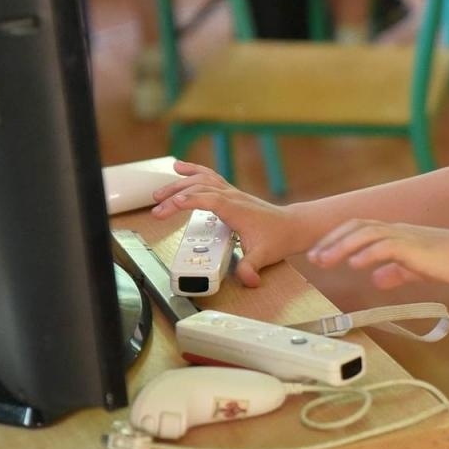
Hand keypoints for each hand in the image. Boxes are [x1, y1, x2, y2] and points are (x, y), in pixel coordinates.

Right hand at [150, 161, 299, 286]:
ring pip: (201, 179)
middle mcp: (231, 196)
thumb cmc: (278, 238)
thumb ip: (251, 268)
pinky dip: (193, 171)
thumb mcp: (264, 256)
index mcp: (236, 209)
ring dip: (179, 183)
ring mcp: (231, 192)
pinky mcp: (230, 193)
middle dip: (175, 196)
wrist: (292, 226)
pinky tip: (180, 168)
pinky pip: (208, 177)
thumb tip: (248, 280)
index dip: (189, 201)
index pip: (208, 200)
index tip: (170, 206)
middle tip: (156, 209)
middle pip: (199, 188)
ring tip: (159, 192)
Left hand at [306, 219, 448, 291]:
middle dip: (332, 241)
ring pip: (367, 233)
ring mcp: (410, 237)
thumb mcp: (421, 270)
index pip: (361, 230)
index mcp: (400, 234)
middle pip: (358, 227)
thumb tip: (377, 278)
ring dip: (342, 246)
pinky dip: (368, 253)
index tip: (320, 254)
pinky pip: (388, 245)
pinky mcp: (419, 247)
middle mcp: (401, 230)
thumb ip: (399, 271)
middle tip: (312, 258)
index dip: (337, 240)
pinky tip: (356, 264)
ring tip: (323, 260)